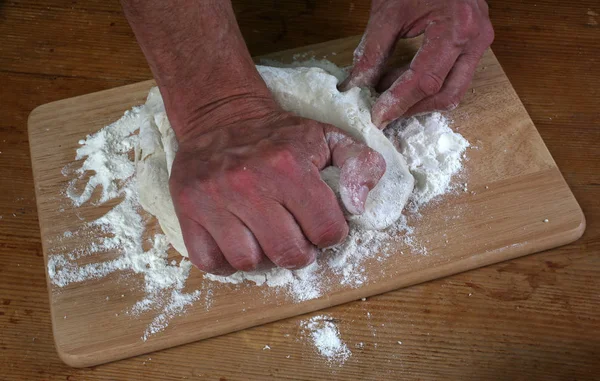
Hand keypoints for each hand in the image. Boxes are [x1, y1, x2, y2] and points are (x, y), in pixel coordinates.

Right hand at [169, 111, 385, 274]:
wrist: (223, 117)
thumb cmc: (279, 135)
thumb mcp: (327, 137)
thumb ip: (359, 164)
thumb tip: (359, 205)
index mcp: (290, 165)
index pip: (326, 231)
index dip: (330, 234)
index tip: (321, 225)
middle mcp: (249, 183)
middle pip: (288, 253)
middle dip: (300, 252)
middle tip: (297, 238)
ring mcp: (214, 197)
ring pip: (248, 262)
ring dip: (263, 259)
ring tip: (266, 239)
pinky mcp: (187, 208)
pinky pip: (210, 262)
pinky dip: (226, 263)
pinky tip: (238, 243)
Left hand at [341, 0, 493, 125]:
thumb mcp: (388, 12)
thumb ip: (372, 52)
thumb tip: (356, 86)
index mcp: (457, 28)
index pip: (426, 80)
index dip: (399, 102)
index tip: (377, 117)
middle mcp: (476, 39)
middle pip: (446, 94)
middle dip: (412, 107)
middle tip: (381, 110)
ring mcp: (480, 42)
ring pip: (453, 90)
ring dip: (419, 99)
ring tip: (387, 91)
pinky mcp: (475, 44)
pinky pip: (454, 77)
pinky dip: (427, 85)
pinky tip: (401, 80)